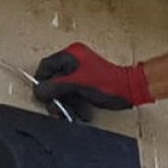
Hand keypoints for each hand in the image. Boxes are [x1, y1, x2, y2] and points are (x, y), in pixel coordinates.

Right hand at [33, 43, 153, 119]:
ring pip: (62, 88)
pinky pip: (72, 92)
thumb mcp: (77, 85)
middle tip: (56, 109)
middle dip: (54, 96)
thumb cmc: (108, 84)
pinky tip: (77, 111)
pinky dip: (72, 102)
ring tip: (67, 113)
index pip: (46, 66)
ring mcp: (80, 71)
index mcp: (71, 55)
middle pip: (53, 78)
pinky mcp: (85, 81)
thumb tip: (38, 90)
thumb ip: (55, 87)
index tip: (43, 96)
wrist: (129, 90)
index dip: (42, 82)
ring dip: (63, 102)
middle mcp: (74, 60)